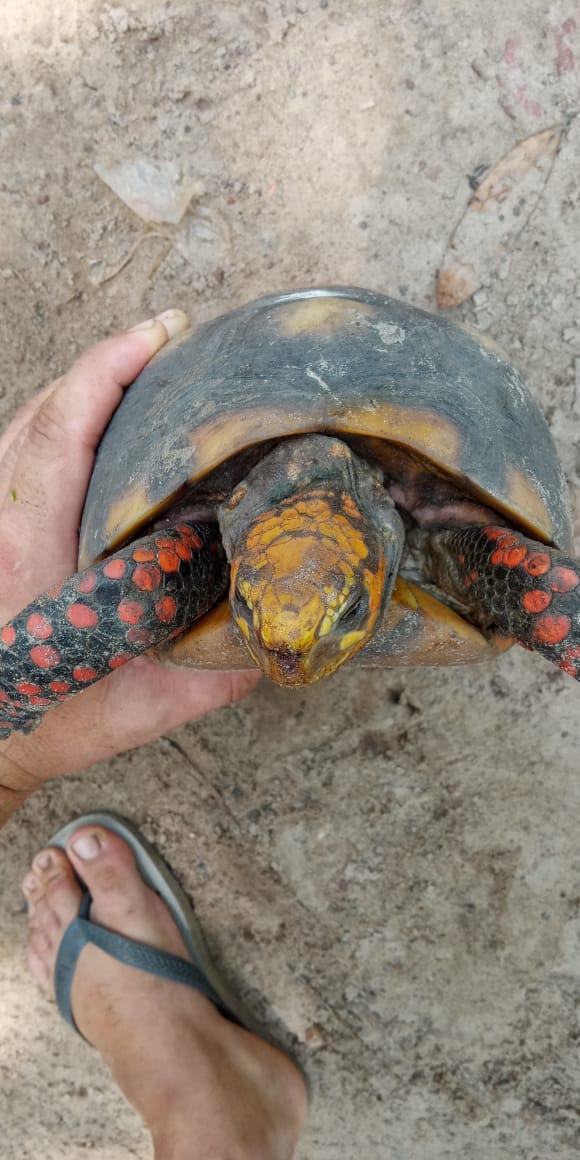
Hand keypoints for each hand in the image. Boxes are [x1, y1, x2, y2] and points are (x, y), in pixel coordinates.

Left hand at [0, 311, 258, 812]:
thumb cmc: (48, 726)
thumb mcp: (138, 710)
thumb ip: (211, 677)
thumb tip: (281, 636)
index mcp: (33, 554)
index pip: (62, 434)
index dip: (107, 372)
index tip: (161, 334)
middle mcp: (1, 523)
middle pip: (44, 410)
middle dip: (107, 362)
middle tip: (176, 340)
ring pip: (24, 422)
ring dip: (83, 385)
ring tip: (148, 368)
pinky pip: (16, 447)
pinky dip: (59, 416)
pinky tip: (102, 418)